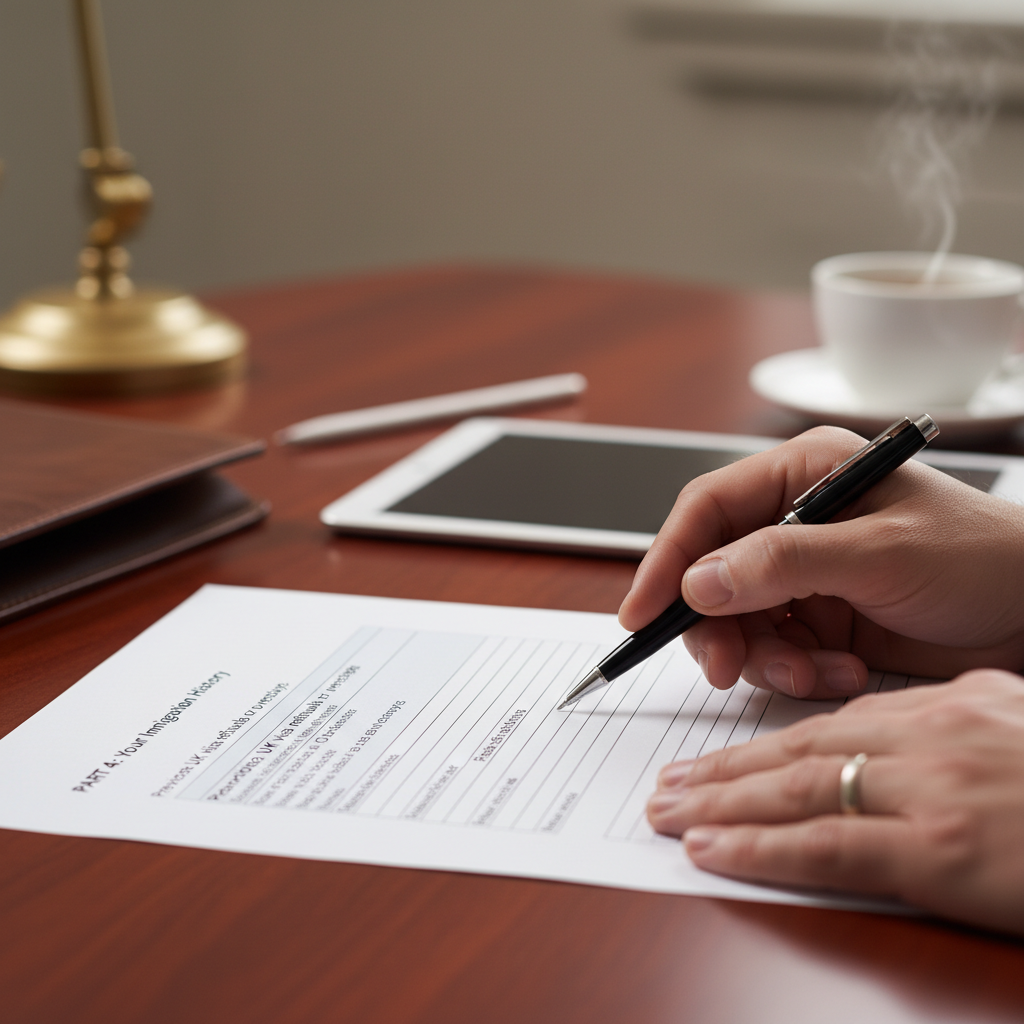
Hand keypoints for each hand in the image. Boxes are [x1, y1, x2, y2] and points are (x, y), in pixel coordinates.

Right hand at [618, 426, 1023, 698]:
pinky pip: (773, 649)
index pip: (707, 509)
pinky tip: (842, 670)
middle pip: (711, 572)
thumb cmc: (983, 559)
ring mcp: (804, 572)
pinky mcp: (819, 617)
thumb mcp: (880, 553)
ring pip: (736, 619)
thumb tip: (698, 581)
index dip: (667, 558)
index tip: (642, 611)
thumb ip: (783, 562)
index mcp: (803, 474)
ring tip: (813, 673)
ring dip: (763, 656)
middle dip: (716, 625)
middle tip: (728, 668)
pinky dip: (796, 670)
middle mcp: (794, 519)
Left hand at [645, 670, 1023, 935]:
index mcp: (948, 707)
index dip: (767, 745)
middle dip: (723, 768)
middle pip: (799, 750)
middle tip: (667, 781)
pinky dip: (759, 846)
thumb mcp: (1020, 729)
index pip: (833, 724)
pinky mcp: (938, 849)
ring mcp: (929, 790)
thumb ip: (959, 729)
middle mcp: (928, 737)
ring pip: (796, 789)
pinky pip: (825, 846)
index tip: (722, 759)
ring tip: (667, 810)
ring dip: (721, 802)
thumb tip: (903, 741)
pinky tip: (711, 849)